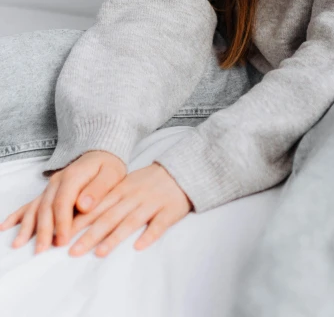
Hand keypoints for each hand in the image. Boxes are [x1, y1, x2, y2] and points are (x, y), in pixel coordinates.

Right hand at [0, 150, 126, 252]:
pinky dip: (17, 216)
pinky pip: (29, 204)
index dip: (61, 222)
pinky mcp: (47, 192)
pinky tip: (5, 227)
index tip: (62, 241)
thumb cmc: (108, 167)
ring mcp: (50, 187)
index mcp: (73, 176)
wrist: (100, 154)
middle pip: (46, 207)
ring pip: (35, 207)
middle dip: (42, 230)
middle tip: (41, 251)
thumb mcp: (111, 174)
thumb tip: (83, 205)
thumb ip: (98, 189)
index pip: (63, 202)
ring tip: (18, 245)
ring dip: (26, 227)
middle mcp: (57, 181)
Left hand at [65, 163, 192, 257]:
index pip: (97, 206)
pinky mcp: (169, 211)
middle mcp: (134, 196)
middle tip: (73, 251)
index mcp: (121, 189)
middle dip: (90, 235)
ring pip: (131, 221)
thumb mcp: (126, 184)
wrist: (180, 171)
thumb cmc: (148, 181)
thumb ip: (107, 198)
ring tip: (100, 253)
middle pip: (110, 216)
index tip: (62, 236)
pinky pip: (158, 224)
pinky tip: (139, 246)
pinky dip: (149, 235)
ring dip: (115, 238)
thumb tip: (80, 214)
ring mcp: (152, 203)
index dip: (79, 222)